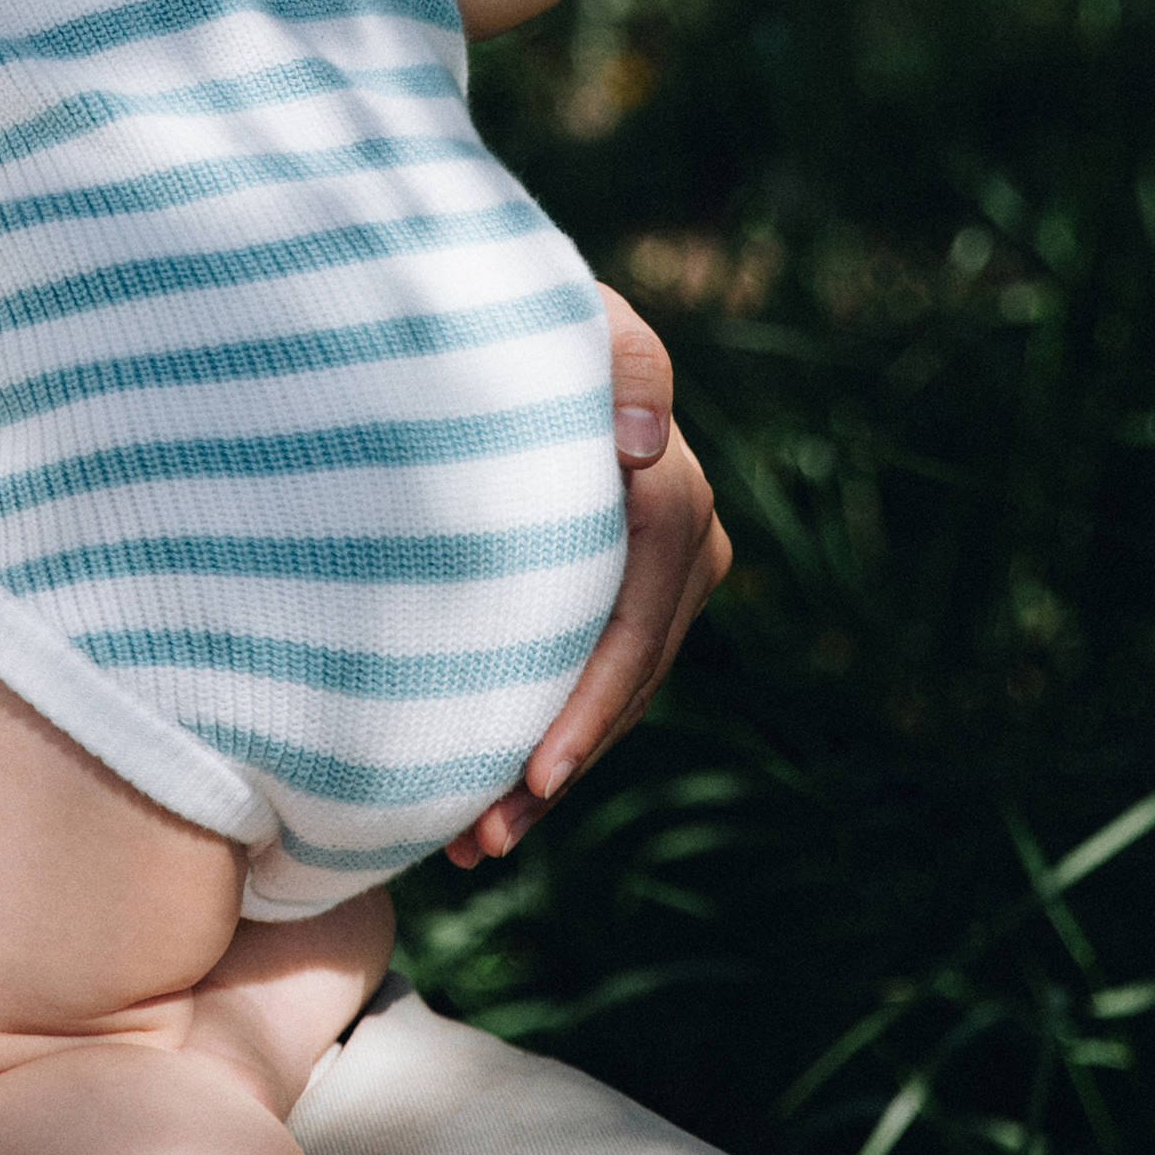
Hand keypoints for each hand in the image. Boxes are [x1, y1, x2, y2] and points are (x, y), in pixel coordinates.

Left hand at [444, 285, 729, 867]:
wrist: (478, 319)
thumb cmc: (505, 310)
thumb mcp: (556, 313)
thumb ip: (617, 358)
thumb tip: (647, 444)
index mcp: (666, 474)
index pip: (640, 594)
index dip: (596, 687)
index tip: (535, 764)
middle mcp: (682, 525)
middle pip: (634, 663)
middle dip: (566, 755)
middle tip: (485, 835)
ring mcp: (659, 566)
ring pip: (619, 688)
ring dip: (552, 771)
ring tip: (473, 844)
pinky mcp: (620, 590)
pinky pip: (596, 679)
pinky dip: (546, 742)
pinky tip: (483, 813)